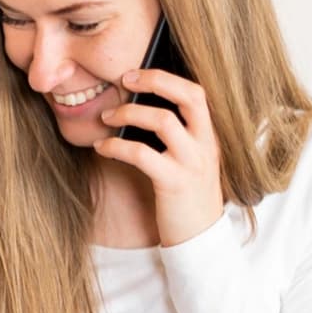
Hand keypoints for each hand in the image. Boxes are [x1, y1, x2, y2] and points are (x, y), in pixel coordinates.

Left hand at [94, 68, 225, 247]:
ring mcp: (192, 162)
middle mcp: (206, 144)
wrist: (200, 238)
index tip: (135, 74)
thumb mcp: (188, 160)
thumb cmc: (186, 197)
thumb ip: (174, 136)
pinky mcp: (174, 182)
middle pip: (188, 95)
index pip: (196, 92)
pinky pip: (141, 153)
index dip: (165, 77)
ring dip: (128, 114)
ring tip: (106, 117)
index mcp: (209, 135)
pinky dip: (116, 146)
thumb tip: (135, 110)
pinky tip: (102, 147)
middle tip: (123, 79)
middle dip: (154, 80)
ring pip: (162, 120)